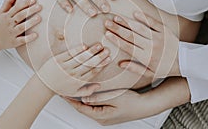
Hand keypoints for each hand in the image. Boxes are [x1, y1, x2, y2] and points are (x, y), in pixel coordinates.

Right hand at [0, 0, 41, 49]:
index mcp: (6, 16)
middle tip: (39, 6)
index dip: (25, 3)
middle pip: (20, 16)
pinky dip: (28, 38)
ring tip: (39, 18)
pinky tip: (36, 35)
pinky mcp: (14, 42)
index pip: (16, 8)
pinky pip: (22, 40)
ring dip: (30, 23)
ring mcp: (11, 33)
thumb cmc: (0, 24)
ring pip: (21, 27)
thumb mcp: (1, 13)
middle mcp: (9, 24)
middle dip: (29, 11)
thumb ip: (8, 3)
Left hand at [37, 43, 110, 96]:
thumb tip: (99, 86)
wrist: (42, 85)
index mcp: (78, 81)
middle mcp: (73, 74)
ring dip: (91, 51)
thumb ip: (88, 90)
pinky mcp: (58, 60)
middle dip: (99, 57)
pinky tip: (84, 46)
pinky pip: (70, 54)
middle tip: (107, 50)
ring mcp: (65, 66)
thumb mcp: (74, 93)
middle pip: (89, 64)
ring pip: (81, 58)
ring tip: (99, 45)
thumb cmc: (59, 88)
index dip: (101, 65)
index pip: (93, 71)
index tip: (109, 59)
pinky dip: (77, 50)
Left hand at [67, 77, 190, 125]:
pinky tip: (87, 91)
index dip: (70, 99)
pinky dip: (89, 98)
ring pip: (88, 106)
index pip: (80, 107)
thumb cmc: (132, 102)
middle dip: (73, 98)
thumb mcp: (114, 97)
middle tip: (64, 89)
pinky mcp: (108, 111)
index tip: (62, 92)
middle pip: (82, 107)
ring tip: (72, 89)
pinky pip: (94, 105)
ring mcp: (104, 115)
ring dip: (81, 97)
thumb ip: (98, 97)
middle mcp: (101, 118)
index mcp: (101, 116)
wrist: (145, 106)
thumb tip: (83, 97)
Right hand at [104, 11, 179, 77]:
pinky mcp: (164, 30)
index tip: (107, 34)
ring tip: (116, 17)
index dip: (116, 40)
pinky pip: (153, 23)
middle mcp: (151, 46)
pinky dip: (144, 18)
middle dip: (117, 29)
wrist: (184, 61)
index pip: (128, 47)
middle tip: (107, 23)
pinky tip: (135, 13)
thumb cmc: (165, 68)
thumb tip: (120, 63)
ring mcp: (158, 37)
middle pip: (131, 36)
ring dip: (127, 22)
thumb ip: (134, 68)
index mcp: (146, 57)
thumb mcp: (149, 73)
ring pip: (139, 28)